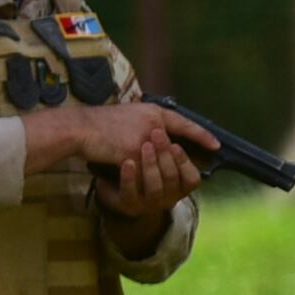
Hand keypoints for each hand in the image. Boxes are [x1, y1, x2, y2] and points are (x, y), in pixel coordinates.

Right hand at [38, 97, 197, 209]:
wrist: (78, 128)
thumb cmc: (97, 124)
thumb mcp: (128, 117)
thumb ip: (146, 125)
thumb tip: (161, 138)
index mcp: (153, 112)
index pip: (184, 123)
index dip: (201, 134)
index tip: (216, 144)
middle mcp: (153, 123)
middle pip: (173, 147)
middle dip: (177, 161)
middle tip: (187, 170)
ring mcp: (144, 138)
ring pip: (159, 162)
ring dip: (155, 173)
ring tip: (155, 181)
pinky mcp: (133, 152)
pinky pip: (142, 170)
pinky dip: (139, 178)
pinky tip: (136, 183)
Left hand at [100, 115, 202, 223]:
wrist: (115, 181)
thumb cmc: (145, 165)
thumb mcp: (164, 155)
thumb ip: (179, 146)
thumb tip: (212, 141)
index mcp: (182, 188)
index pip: (192, 178)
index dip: (184, 162)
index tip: (174, 145)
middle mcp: (169, 199)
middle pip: (172, 178)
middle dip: (165, 155)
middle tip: (156, 134)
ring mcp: (149, 204)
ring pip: (154, 186)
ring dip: (151, 164)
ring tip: (145, 145)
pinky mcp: (128, 205)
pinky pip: (130, 192)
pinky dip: (130, 177)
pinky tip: (127, 162)